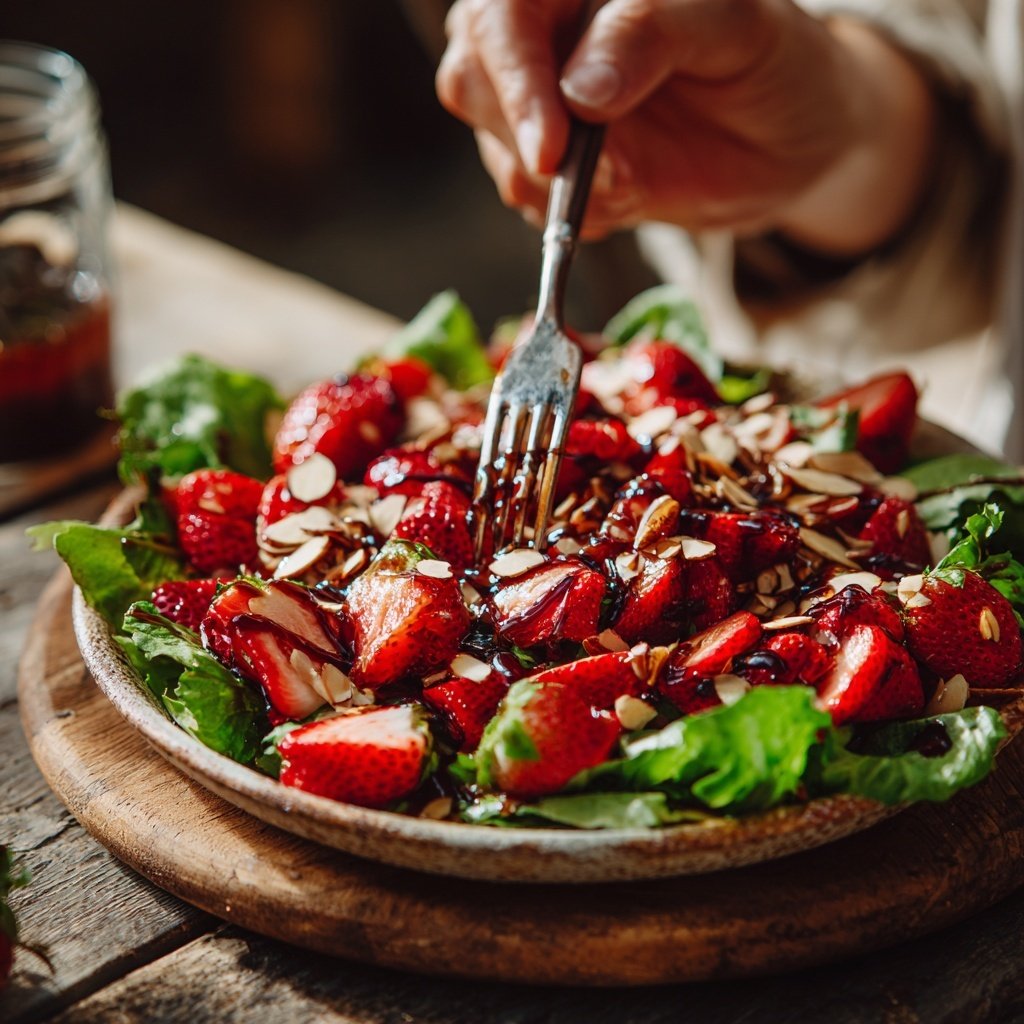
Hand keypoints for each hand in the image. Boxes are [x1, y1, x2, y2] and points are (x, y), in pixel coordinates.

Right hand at [436, 0, 935, 252]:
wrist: (795, 143)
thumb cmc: (777, 65)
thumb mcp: (738, 28)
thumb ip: (655, 33)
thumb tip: (579, 92)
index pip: (504, 13)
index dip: (515, 79)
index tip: (552, 151)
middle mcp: (550, 32)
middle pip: (472, 76)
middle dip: (527, 139)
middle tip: (613, 176)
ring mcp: (547, 98)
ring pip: (495, 143)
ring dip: (551, 185)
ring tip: (633, 183)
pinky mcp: (557, 159)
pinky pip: (526, 194)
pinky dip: (566, 214)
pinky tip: (625, 198)